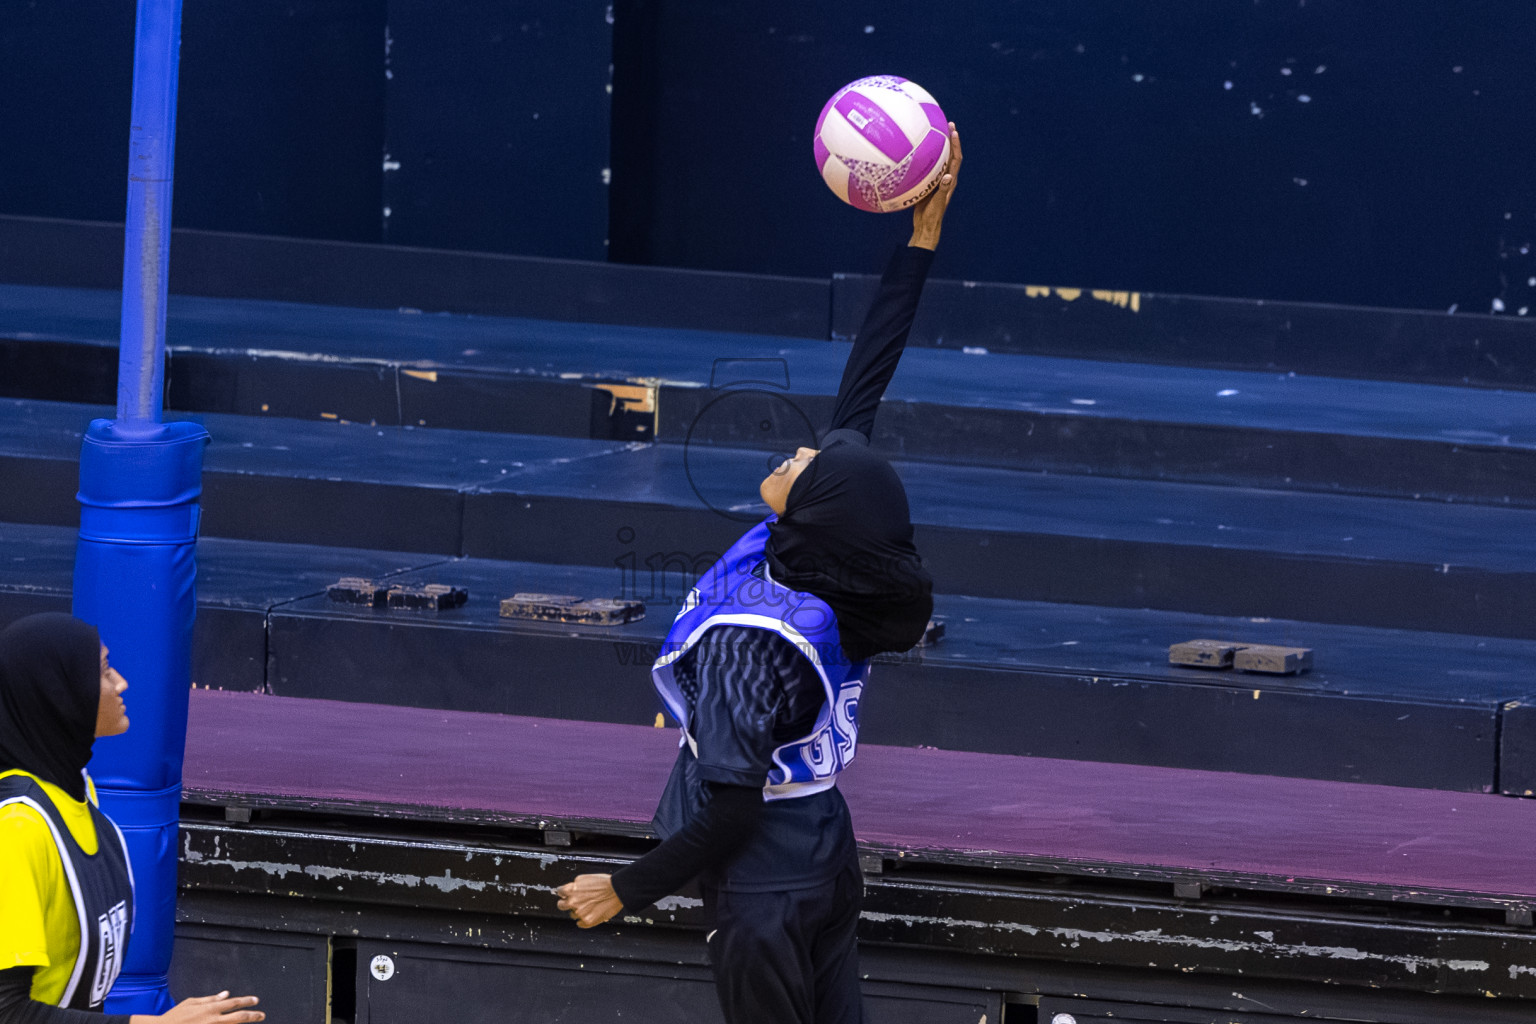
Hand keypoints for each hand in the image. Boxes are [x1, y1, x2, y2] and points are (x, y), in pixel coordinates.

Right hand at [130, 992, 262, 1023]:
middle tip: (262, 1015)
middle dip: (253, 1015)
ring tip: (253, 1020)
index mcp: (210, 1009)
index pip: (233, 1003)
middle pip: (239, 1017)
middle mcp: (213, 1020)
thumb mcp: (191, 1003)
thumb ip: (210, 999)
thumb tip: (226, 994)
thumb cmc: (175, 1016)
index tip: (256, 1000)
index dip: (246, 1001)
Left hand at [556, 873, 623, 927]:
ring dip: (577, 911)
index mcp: (571, 889)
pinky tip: (589, 914)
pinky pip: (579, 924)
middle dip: (565, 904)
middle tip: (572, 903)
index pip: (559, 892)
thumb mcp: (585, 878)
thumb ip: (574, 885)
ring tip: (588, 907)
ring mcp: (579, 912)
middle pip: (561, 905)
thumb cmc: (604, 883)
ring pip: (572, 915)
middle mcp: (573, 901)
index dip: (563, 893)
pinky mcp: (587, 921)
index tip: (565, 895)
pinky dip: (583, 920)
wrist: (617, 890)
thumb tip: (569, 890)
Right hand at [910, 122, 962, 249]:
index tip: (953, 131)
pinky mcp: (929, 183)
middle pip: (951, 154)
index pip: (956, 159)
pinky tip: (917, 151)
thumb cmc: (933, 216)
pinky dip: (927, 156)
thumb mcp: (937, 202)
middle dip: (950, 139)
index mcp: (951, 181)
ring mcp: (938, 180)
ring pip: (941, 159)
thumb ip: (943, 189)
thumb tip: (948, 176)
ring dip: (940, 146)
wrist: (926, 225)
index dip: (956, 145)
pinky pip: (930, 166)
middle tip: (947, 124)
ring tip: (935, 132)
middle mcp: (946, 178)